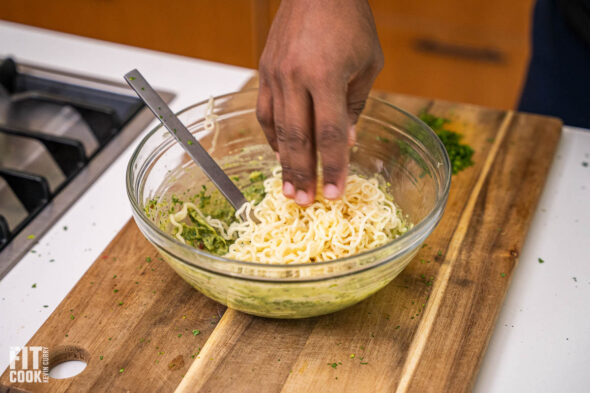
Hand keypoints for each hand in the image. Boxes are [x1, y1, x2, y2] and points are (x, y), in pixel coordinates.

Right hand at [256, 0, 382, 205]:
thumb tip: (347, 141)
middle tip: (303, 203)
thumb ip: (355, 105)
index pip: (330, 134)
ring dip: (283, 161)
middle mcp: (295, 77)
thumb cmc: (350, 22)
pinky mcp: (265, 70)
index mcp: (326, 75)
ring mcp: (275, 74)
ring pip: (275, 128)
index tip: (335, 194)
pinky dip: (271, 135)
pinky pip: (264, 111)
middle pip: (297, 138)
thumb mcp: (367, 64)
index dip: (334, 167)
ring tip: (289, 187)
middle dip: (302, 174)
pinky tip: (280, 151)